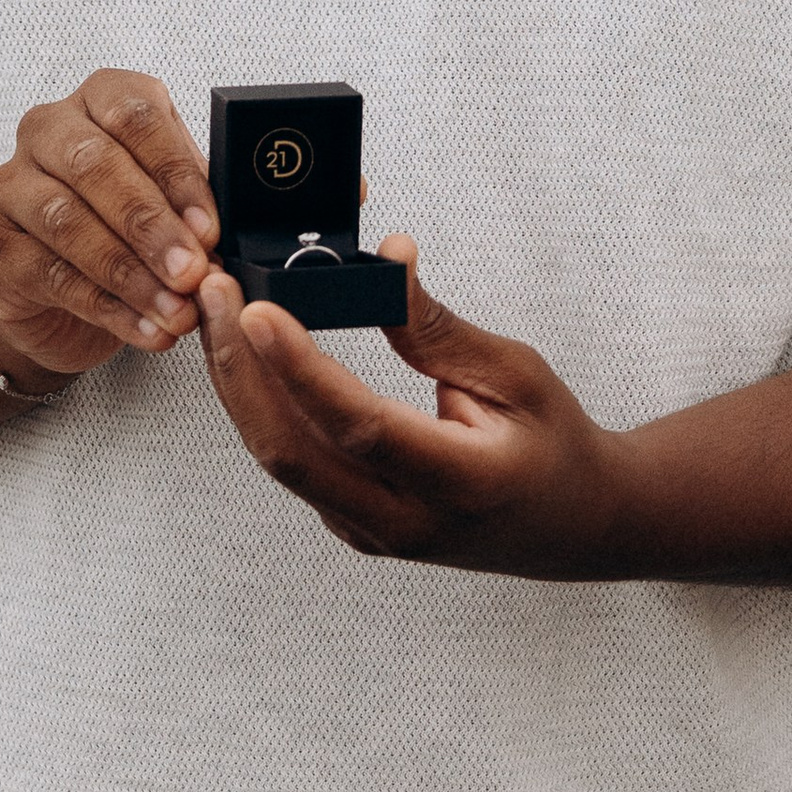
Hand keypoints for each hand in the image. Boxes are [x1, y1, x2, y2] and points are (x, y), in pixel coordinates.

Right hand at [0, 71, 220, 381]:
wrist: (59, 294)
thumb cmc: (124, 229)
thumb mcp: (169, 202)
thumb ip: (193, 206)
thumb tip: (226, 237)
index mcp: (97, 101)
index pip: (135, 115)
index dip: (176, 172)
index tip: (211, 228)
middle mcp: (46, 131)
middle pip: (95, 164)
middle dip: (151, 224)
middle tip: (192, 272)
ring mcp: (9, 186)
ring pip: (67, 221)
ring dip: (131, 273)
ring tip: (175, 310)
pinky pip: (50, 274)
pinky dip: (107, 307)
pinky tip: (146, 329)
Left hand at [199, 241, 629, 575]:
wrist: (574, 526)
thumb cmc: (554, 444)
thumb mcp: (517, 375)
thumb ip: (439, 328)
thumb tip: (386, 259)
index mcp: (461, 485)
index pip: (360, 427)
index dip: (301, 369)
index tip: (258, 310)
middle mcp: (406, 522)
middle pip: (293, 452)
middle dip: (240, 369)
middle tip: (216, 291)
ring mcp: (372, 533)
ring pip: (281, 459)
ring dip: (239, 383)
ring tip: (217, 309)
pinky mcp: (351, 523)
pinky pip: (292, 463)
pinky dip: (261, 405)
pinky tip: (245, 352)